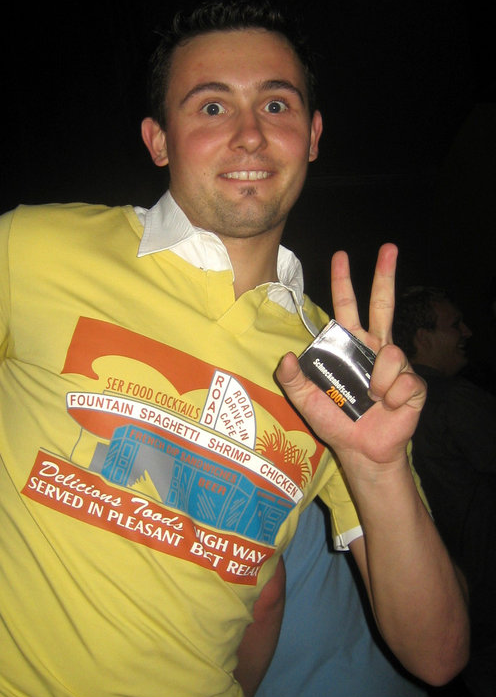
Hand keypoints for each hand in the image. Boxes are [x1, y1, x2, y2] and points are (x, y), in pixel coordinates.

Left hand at [277, 244, 425, 466]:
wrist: (361, 450)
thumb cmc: (336, 422)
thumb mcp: (306, 401)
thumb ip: (292, 380)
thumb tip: (282, 357)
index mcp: (349, 347)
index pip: (347, 308)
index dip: (343, 282)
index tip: (341, 255)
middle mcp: (374, 349)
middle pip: (382, 304)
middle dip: (385, 274)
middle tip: (388, 247)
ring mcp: (396, 365)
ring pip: (392, 353)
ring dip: (378, 380)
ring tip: (372, 398)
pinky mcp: (413, 385)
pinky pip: (404, 382)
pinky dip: (393, 397)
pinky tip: (389, 407)